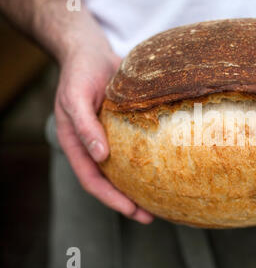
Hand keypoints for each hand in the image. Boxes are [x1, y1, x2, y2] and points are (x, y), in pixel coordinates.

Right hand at [54, 46, 153, 223]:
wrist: (92, 51)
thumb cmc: (80, 72)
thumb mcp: (76, 97)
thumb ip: (84, 126)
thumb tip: (101, 157)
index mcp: (77, 145)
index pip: (92, 180)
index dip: (110, 199)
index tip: (132, 211)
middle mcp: (94, 146)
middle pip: (111, 181)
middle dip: (129, 201)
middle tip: (152, 216)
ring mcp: (110, 137)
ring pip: (126, 168)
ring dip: (141, 185)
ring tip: (163, 199)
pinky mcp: (126, 127)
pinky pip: (138, 148)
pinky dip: (150, 160)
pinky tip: (168, 167)